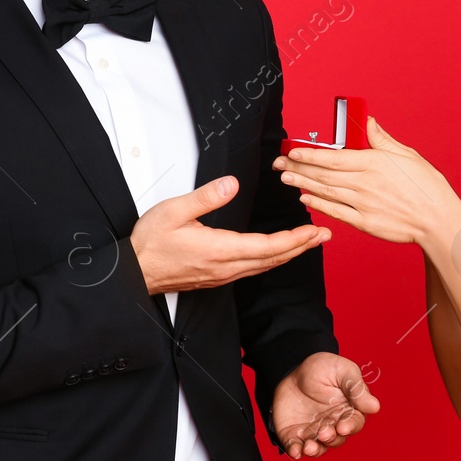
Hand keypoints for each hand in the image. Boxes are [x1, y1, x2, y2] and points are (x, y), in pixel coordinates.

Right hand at [129, 175, 330, 294]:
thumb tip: (231, 184)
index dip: (294, 239)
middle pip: (273, 258)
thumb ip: (205, 197)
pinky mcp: (217, 276)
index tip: (314, 230)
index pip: (268, 246)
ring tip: (308, 241)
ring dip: (290, 253)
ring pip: (265, 265)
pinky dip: (272, 258)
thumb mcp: (173, 211)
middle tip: (325, 235)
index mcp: (219, 250)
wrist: (135, 274)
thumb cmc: (150, 244)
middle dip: (302, 245)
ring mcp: (223, 274)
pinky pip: (253, 269)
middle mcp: (226, 266)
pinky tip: (277, 252)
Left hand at [271, 352, 380, 459]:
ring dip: (315, 450)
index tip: (343, 427)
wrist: (294, 372)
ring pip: (319, 447)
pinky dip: (296, 451)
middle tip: (324, 433)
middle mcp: (333, 425)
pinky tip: (295, 450)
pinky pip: (297, 447)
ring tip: (308, 446)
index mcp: (348, 410)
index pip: (354, 423)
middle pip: (336, 438)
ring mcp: (314, 432)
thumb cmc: (322, 369)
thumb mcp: (341, 370)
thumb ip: (355, 387)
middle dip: (331, 438)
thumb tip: (374, 406)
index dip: (350, 427)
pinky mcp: (296, 435)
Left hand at [272, 117, 460, 247]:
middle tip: (279, 163)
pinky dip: (319, 204)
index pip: (333, 158)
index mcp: (374, 163)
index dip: (309, 154)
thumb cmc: (427, 186)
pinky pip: (336, 212)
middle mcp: (365, 183)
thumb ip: (383, 140)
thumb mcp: (407, 155)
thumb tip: (368, 123)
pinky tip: (305, 198)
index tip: (292, 151)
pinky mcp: (364, 222)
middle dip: (298, 167)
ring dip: (303, 184)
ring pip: (326, 191)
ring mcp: (363, 204)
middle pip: (324, 174)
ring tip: (285, 178)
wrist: (438, 219)